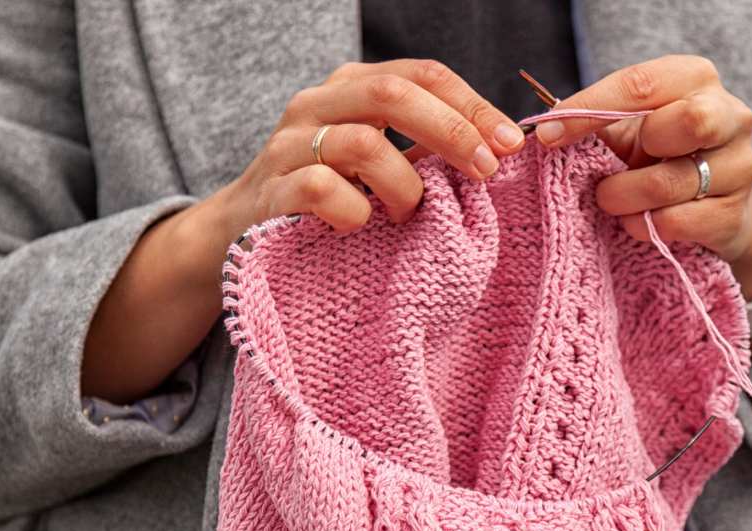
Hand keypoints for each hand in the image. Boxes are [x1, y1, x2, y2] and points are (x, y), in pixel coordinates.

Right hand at [206, 59, 527, 243]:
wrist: (242, 234)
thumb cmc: (329, 199)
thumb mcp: (379, 163)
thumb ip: (425, 149)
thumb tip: (500, 149)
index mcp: (351, 88)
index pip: (421, 74)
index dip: (471, 105)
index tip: (510, 142)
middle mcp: (317, 104)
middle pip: (393, 95)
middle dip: (451, 132)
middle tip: (484, 172)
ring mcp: (289, 145)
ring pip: (363, 143)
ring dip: (403, 185)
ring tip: (408, 214)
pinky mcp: (270, 190)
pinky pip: (323, 190)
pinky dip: (356, 212)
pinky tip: (360, 226)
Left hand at [534, 55, 751, 301]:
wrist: (712, 208)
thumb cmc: (661, 156)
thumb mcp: (630, 129)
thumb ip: (597, 123)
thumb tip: (547, 130)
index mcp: (695, 79)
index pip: (641, 85)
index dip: (589, 110)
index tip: (548, 136)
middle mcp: (730, 115)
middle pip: (689, 122)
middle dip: (635, 153)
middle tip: (607, 175)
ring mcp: (740, 166)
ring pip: (672, 182)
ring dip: (626, 199)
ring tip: (613, 202)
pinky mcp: (734, 214)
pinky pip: (677, 222)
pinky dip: (644, 227)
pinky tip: (638, 222)